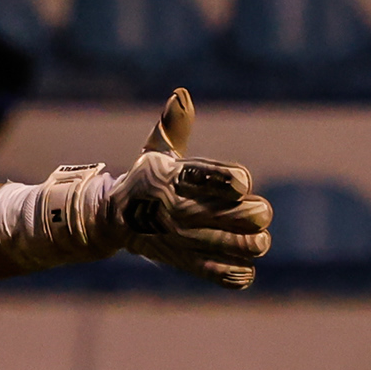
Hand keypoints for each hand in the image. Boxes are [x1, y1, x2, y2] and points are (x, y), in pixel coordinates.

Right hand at [0, 91, 273, 286]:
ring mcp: (185, 240)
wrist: (111, 221)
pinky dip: (240, 271)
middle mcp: (183, 209)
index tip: (239, 184)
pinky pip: (226, 275)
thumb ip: (175, 125)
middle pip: (249, 215)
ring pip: (245, 246)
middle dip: (259, 212)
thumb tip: (180, 94)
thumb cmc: (144, 181)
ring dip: (255, 243)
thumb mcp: (156, 151)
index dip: (239, 182)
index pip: (231, 180)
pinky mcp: (185, 263)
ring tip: (252, 239)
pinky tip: (240, 263)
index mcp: (178, 177)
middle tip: (254, 211)